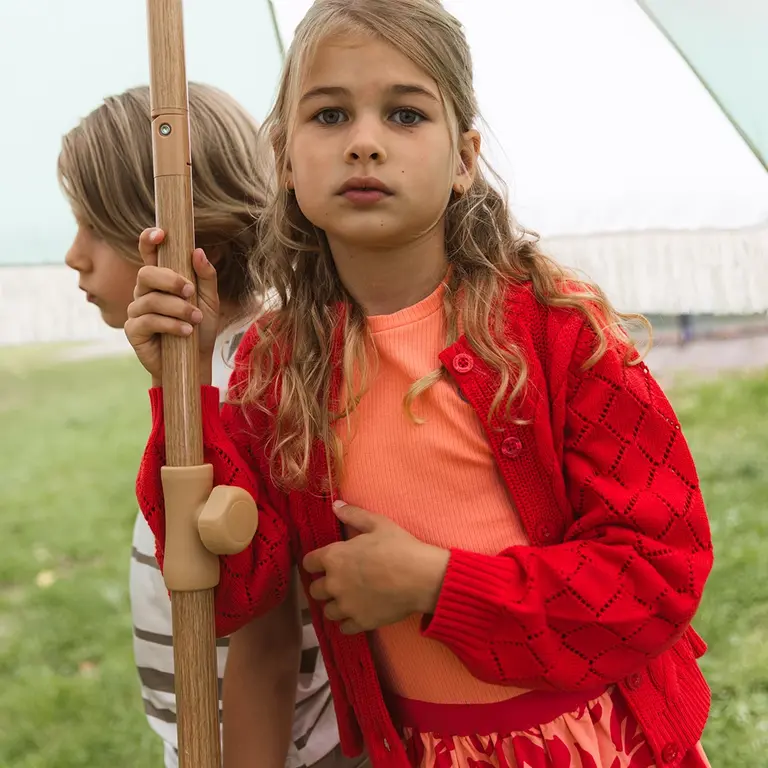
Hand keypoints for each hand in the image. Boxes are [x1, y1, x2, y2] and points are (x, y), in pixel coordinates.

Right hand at [124, 228, 218, 384]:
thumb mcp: (209, 301)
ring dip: (178, 308)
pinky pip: (148, 321)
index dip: (148, 240)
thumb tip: (197, 251)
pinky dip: (171, 325)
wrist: (196, 361)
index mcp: (161, 280)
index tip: (161, 233)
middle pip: (146, 273)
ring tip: (195, 319)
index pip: (148, 254)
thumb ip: (205, 276)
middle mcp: (144, 292)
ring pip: (151, 300)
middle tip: (190, 292)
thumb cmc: (200, 328)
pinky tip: (186, 332)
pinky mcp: (134, 331)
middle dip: (170, 280)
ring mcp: (136, 311)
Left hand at [303, 502, 449, 634]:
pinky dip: (349, 622)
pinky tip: (359, 613)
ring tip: (349, 600)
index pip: (308, 563)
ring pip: (328, 611)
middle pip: (315, 590)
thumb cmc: (399, 547)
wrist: (421, 577)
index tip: (326, 563)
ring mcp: (346, 606)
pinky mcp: (360, 622)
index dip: (316, 562)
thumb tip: (335, 505)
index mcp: (334, 557)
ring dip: (336, 605)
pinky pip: (344, 628)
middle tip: (340, 581)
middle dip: (325, 585)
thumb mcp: (377, 523)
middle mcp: (334, 583)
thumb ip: (353, 514)